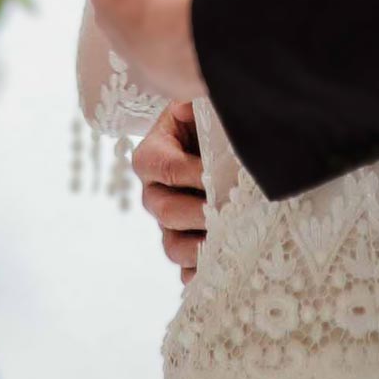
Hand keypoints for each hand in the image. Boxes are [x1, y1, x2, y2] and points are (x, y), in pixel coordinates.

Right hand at [133, 100, 206, 285]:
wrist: (218, 142)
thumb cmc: (206, 120)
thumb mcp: (198, 105)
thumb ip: (192, 102)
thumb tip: (187, 105)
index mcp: (152, 155)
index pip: (162, 167)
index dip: (188, 173)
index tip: (215, 174)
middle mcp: (155, 193)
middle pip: (164, 210)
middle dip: (195, 212)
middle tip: (224, 210)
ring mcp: (169, 224)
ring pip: (173, 246)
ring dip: (199, 247)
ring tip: (226, 244)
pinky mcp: (186, 244)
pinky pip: (186, 271)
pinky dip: (201, 275)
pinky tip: (222, 272)